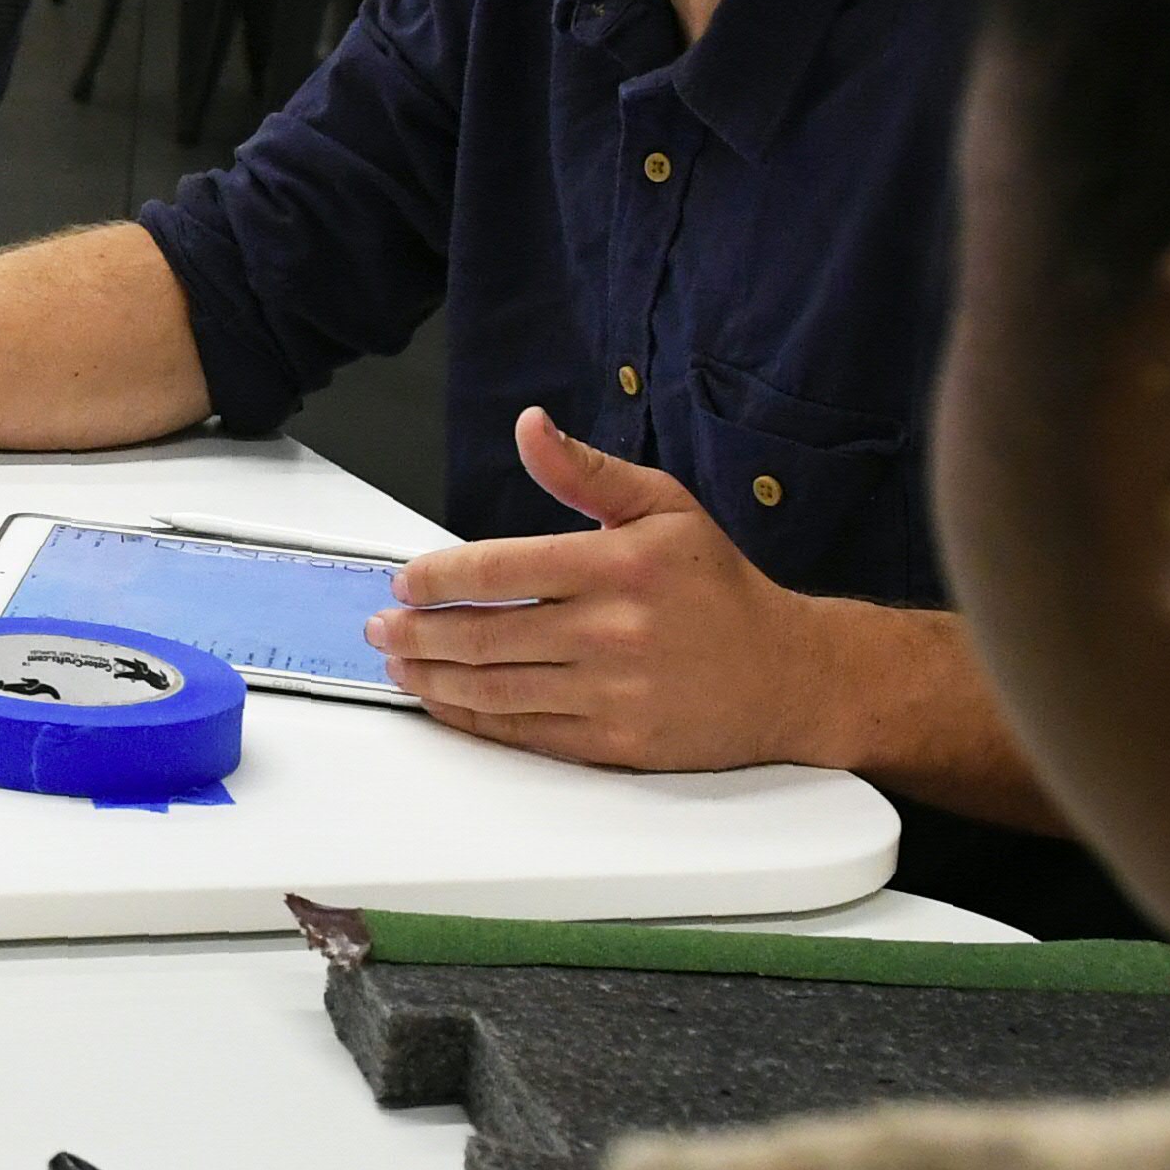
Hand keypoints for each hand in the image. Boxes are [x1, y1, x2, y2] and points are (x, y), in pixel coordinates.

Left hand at [368, 409, 860, 772]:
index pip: (499, 568)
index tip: (405, 581)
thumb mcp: (664, 506)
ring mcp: (613, 692)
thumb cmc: (720, 588)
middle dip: (417, 631)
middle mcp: (612, 630)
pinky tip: (443, 701)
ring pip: (495, 688)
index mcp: (618, 565)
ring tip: (398, 661)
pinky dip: (472, 718)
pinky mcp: (615, 743)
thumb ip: (586, 470)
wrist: (788, 674)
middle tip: (381, 626)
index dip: (438, 577)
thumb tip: (530, 426)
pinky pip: (524, 731)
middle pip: (484, 634)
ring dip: (432, 676)